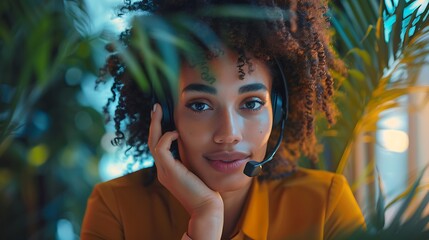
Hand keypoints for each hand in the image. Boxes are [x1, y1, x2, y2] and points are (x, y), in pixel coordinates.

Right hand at [148, 103, 223, 239]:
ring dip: (156, 125)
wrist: (206, 207)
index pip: (159, 146)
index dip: (159, 130)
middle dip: (154, 123)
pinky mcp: (168, 171)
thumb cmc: (206, 190)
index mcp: (168, 169)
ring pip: (153, 143)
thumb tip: (196, 143)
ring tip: (159, 110)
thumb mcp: (196, 169)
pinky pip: (161, 148)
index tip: (162, 115)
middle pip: (152, 142)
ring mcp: (163, 171)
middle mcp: (163, 169)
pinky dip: (167, 137)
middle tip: (156, 107)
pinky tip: (176, 132)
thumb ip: (191, 158)